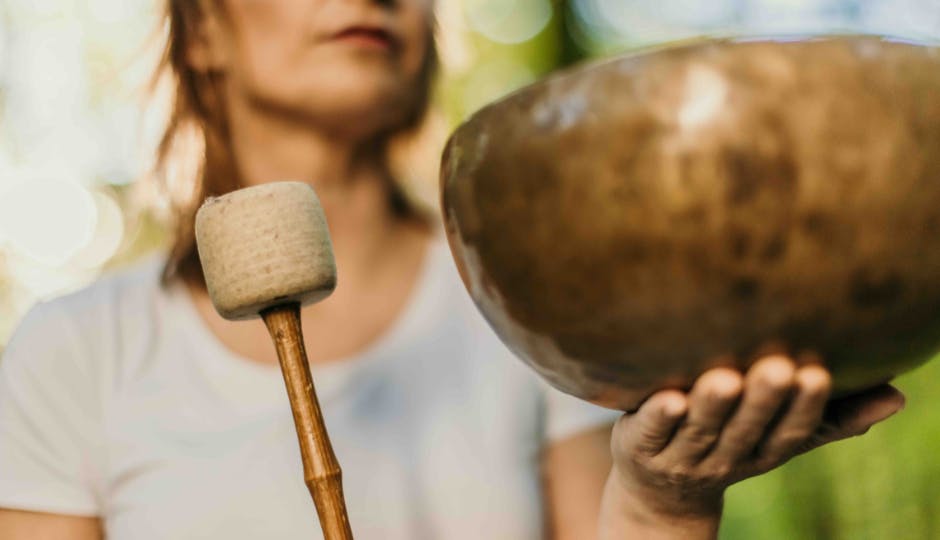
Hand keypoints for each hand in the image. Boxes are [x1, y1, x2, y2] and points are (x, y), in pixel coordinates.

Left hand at [603, 355, 904, 537]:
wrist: (658, 490)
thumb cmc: (729, 443)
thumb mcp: (779, 438)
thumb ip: (833, 418)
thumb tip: (898, 397)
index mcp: (762, 451)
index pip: (789, 433)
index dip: (804, 408)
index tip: (818, 374)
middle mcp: (724, 455)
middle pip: (744, 430)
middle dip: (763, 402)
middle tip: (780, 368)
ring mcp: (680, 454)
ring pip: (699, 431)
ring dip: (712, 407)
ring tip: (725, 377)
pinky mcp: (638, 445)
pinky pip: (650, 432)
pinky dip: (659, 416)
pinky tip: (667, 397)